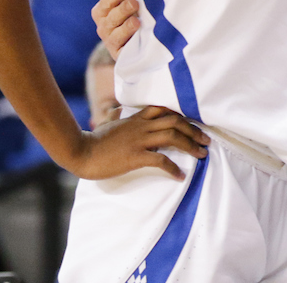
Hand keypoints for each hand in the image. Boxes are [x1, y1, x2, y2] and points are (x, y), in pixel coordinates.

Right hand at [65, 105, 210, 180]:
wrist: (81, 152)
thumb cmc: (93, 140)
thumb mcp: (105, 124)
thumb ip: (114, 117)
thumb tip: (114, 111)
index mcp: (136, 119)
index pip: (165, 110)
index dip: (183, 116)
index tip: (195, 125)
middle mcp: (141, 126)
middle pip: (175, 121)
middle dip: (194, 130)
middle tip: (206, 140)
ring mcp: (139, 140)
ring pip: (172, 137)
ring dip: (190, 145)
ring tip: (201, 155)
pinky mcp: (135, 156)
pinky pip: (161, 160)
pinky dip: (173, 168)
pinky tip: (180, 175)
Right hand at [92, 0, 140, 60]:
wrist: (139, 42)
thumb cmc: (132, 13)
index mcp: (102, 10)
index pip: (106, 2)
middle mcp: (103, 26)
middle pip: (111, 17)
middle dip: (122, 9)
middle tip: (134, 3)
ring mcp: (111, 41)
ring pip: (115, 34)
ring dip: (126, 26)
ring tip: (136, 20)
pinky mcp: (120, 54)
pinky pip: (123, 50)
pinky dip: (129, 43)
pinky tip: (137, 37)